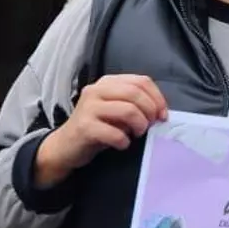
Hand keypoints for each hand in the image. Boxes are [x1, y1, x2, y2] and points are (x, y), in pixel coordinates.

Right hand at [37, 74, 167, 185]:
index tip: (162, 115)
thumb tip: (160, 112)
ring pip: (128, 110)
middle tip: (150, 126)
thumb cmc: (97, 127)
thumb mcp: (116, 110)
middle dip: (150, 111)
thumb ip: (135, 104)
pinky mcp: (84, 127)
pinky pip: (114, 133)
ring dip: (139, 125)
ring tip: (136, 134)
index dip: (158, 98)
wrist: (66, 146)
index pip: (141, 81)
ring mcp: (88, 108)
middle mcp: (96, 90)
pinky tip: (122, 144)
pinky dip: (124, 141)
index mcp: (107, 82)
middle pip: (135, 93)